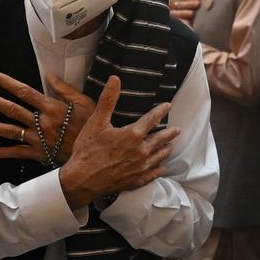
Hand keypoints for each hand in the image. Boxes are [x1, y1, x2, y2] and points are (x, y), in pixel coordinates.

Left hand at [0, 72, 94, 163]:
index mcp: (51, 108)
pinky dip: (1, 152)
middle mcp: (40, 123)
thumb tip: (49, 75)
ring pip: (9, 131)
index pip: (25, 92)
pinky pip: (16, 153)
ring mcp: (37, 140)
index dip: (9, 83)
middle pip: (12, 109)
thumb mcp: (84, 102)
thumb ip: (64, 89)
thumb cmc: (91, 126)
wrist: (94, 155)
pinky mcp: (37, 154)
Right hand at [59, 75, 179, 208]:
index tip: (167, 106)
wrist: (82, 180)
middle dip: (169, 133)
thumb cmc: (88, 150)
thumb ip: (108, 100)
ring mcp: (140, 168)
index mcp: (132, 135)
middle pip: (160, 139)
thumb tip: (115, 79)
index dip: (160, 111)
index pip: (151, 119)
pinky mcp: (135, 181)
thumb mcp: (97, 121)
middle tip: (177, 130)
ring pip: (158, 157)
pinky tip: (161, 169)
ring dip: (165, 150)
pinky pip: (152, 174)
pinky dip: (159, 170)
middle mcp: (141, 151)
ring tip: (170, 147)